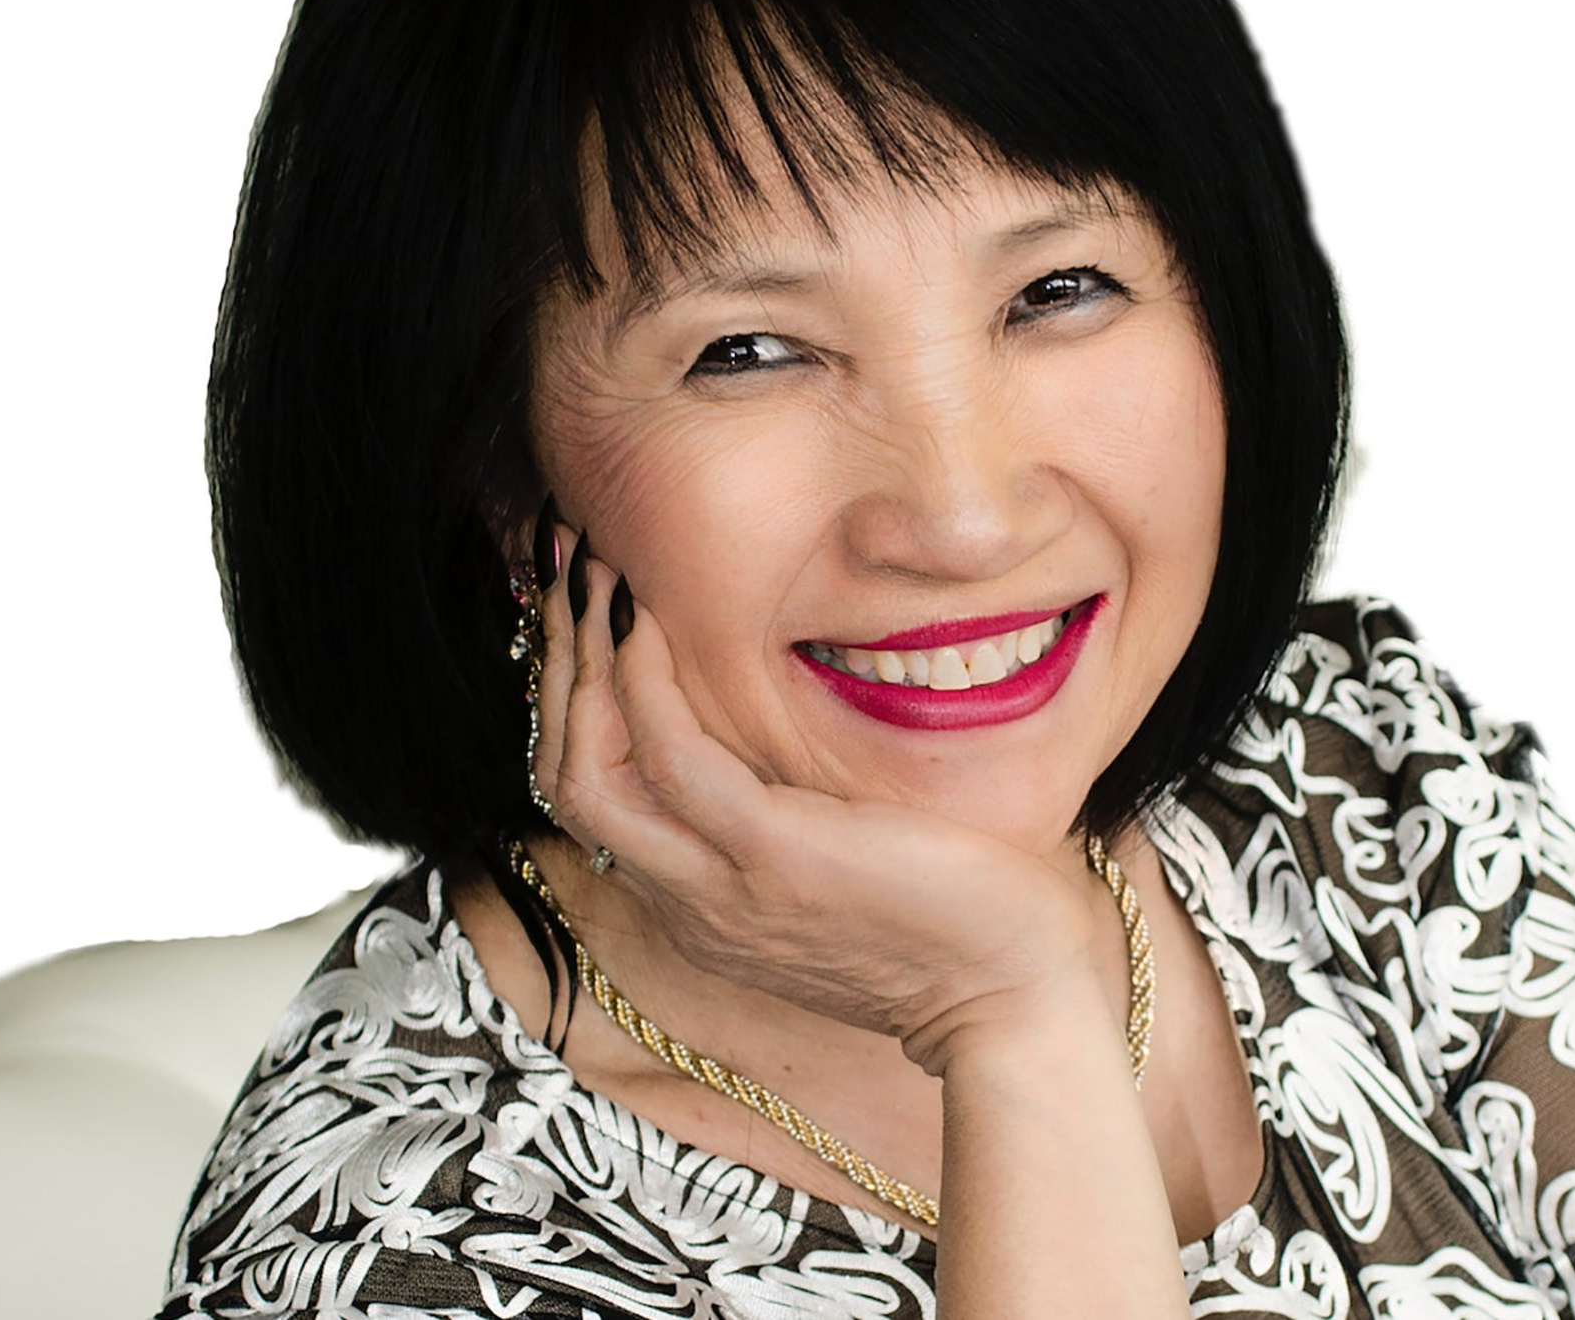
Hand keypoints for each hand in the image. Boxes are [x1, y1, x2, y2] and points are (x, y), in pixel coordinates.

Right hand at [530, 528, 1108, 1074]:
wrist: (1017, 999)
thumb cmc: (959, 923)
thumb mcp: (849, 868)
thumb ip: (798, 819)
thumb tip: (796, 736)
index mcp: (703, 904)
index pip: (594, 797)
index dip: (572, 699)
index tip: (590, 613)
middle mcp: (691, 903)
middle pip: (566, 781)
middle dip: (557, 665)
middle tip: (570, 575)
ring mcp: (723, 887)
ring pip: (587, 774)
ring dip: (582, 662)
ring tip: (598, 576)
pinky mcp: (774, 857)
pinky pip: (673, 759)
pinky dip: (648, 685)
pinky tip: (657, 622)